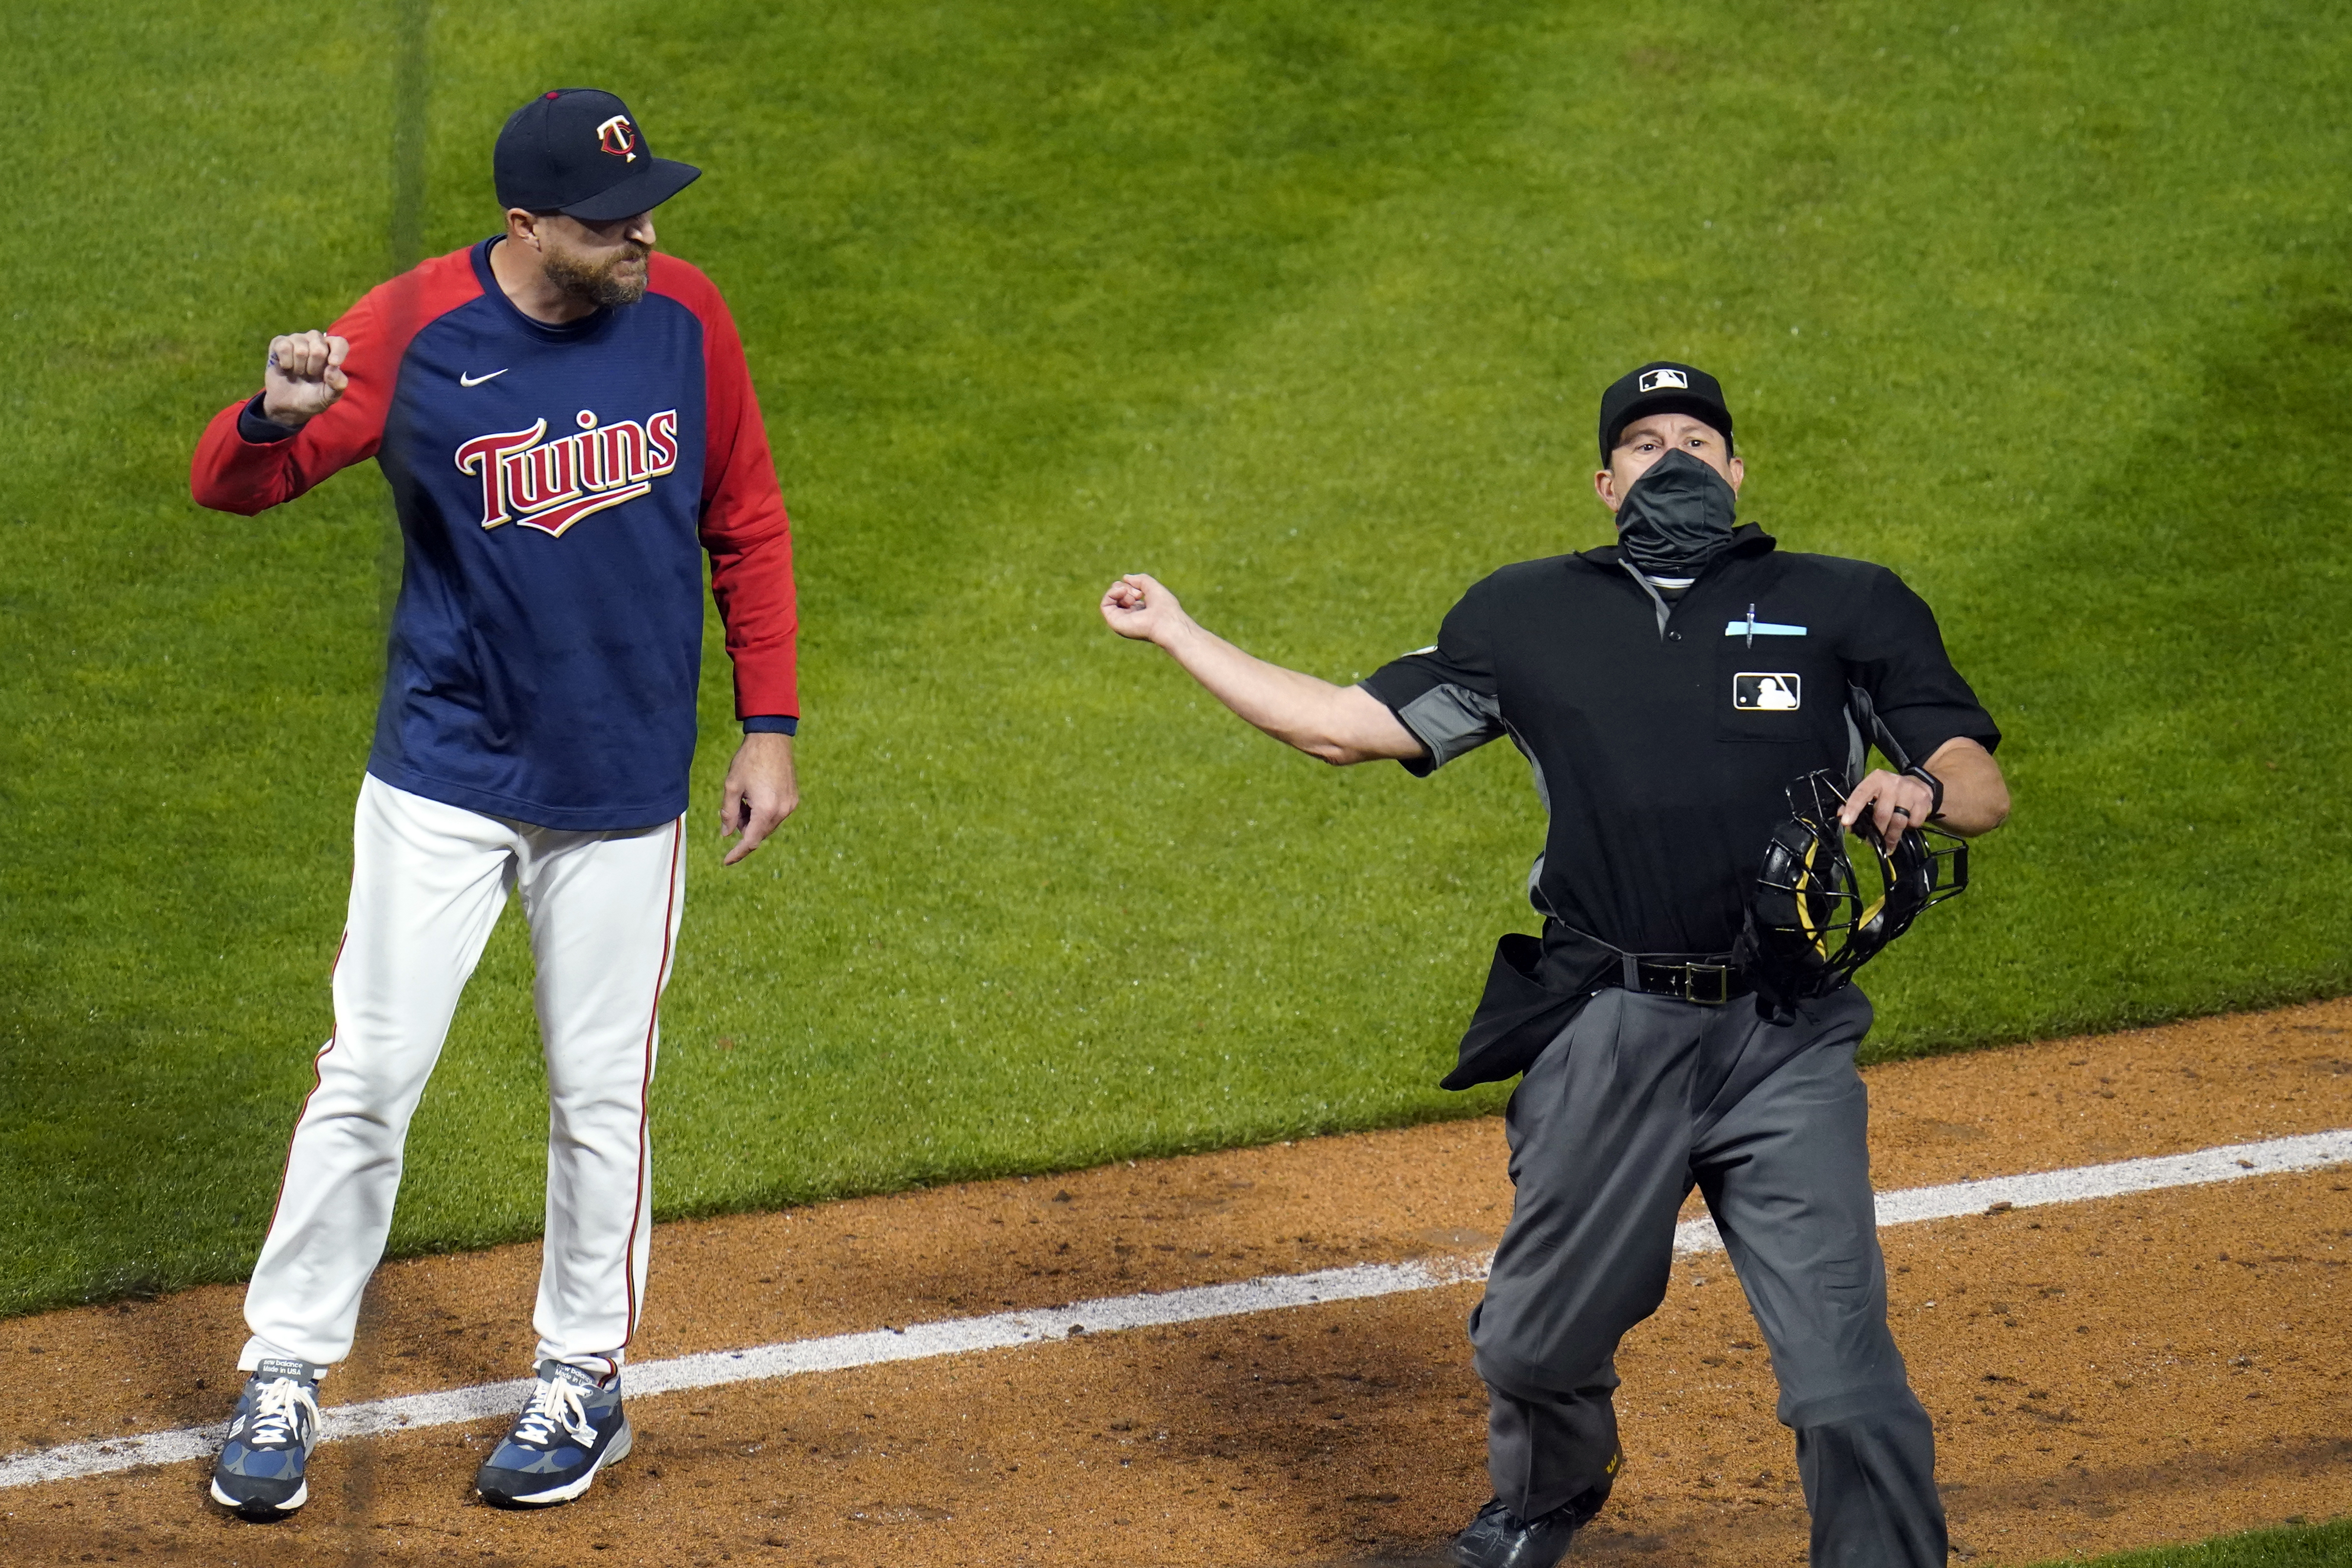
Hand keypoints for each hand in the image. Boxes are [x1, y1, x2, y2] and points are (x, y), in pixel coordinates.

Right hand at [261, 330, 349, 427]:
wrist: (287, 404)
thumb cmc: (312, 397)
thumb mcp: (328, 397)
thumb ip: (337, 385)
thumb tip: (334, 367)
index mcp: (332, 352)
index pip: (340, 342)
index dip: (338, 351)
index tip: (333, 363)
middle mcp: (315, 342)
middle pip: (319, 348)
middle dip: (314, 367)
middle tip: (310, 375)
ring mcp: (297, 340)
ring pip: (300, 349)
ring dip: (299, 367)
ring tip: (298, 372)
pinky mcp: (280, 342)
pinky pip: (283, 347)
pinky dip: (286, 362)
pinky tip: (286, 367)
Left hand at [718, 732, 798, 865]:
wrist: (772, 739)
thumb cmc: (749, 760)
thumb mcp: (731, 786)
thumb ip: (727, 813)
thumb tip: (727, 834)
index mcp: (766, 810)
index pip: (750, 841)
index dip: (737, 853)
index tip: (726, 861)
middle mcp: (782, 811)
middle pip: (759, 833)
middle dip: (744, 829)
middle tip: (733, 810)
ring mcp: (790, 805)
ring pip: (767, 825)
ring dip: (753, 820)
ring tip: (744, 799)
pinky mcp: (793, 799)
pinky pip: (776, 815)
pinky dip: (763, 813)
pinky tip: (755, 796)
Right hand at [1100, 573, 1190, 645]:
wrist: (1166, 621)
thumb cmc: (1164, 607)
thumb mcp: (1152, 586)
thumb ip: (1139, 580)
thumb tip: (1125, 578)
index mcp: (1140, 611)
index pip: (1127, 596)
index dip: (1129, 587)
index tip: (1139, 590)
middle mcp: (1130, 617)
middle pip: (1117, 597)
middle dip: (1124, 587)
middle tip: (1137, 592)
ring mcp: (1121, 621)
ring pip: (1110, 600)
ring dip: (1119, 590)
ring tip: (1133, 594)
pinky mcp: (1115, 623)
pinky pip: (1104, 605)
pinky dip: (1111, 594)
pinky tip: (1122, 592)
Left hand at [1837, 767, 1937, 852]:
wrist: (1919, 783)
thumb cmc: (1889, 791)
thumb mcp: (1872, 791)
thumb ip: (1857, 802)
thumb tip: (1841, 816)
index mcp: (1876, 779)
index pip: (1861, 794)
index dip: (1853, 808)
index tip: (1846, 822)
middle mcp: (1893, 783)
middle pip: (1882, 814)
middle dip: (1877, 832)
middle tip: (1871, 843)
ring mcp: (1910, 791)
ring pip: (1899, 821)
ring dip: (1892, 836)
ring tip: (1888, 845)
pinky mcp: (1923, 799)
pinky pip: (1914, 822)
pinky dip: (1909, 828)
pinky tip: (1906, 825)